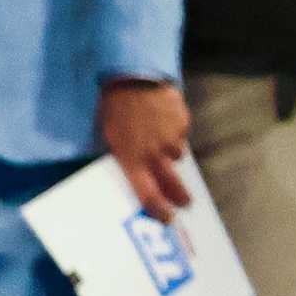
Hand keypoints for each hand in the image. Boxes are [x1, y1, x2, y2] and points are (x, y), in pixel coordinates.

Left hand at [100, 76, 193, 215]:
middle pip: (172, 184)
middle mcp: (154, 153)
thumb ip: (124, 155)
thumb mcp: (110, 135)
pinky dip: (174, 131)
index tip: (167, 219)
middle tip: (185, 202)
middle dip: (180, 196)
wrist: (133, 77)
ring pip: (177, 155)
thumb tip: (133, 169)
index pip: (148, 194)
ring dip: (171, 153)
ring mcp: (171, 138)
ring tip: (161, 139)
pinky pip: (181, 133)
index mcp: (132, 159)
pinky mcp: (182, 122)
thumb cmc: (114, 106)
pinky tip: (164, 119)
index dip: (158, 210)